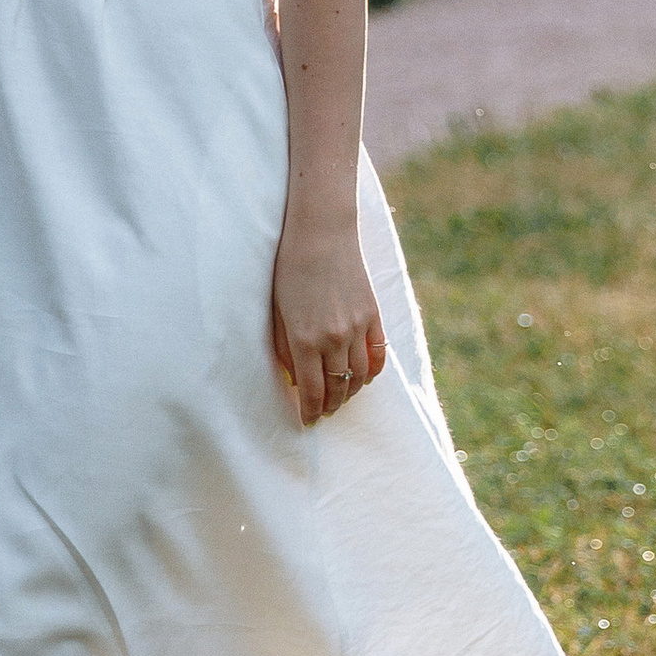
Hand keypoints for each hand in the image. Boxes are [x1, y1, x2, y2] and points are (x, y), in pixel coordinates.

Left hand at [271, 218, 387, 425]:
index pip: (312, 391)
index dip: (311, 412)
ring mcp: (357, 327)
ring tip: (342, 398)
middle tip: (324, 413)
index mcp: (305, 340)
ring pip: (359, 376)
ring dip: (350, 392)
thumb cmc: (289, 269)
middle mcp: (334, 339)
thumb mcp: (278, 312)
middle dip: (330, 406)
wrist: (320, 234)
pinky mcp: (372, 315)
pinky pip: (378, 354)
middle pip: (337, 388)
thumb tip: (295, 378)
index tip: (308, 421)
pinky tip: (364, 378)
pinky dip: (372, 372)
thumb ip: (286, 348)